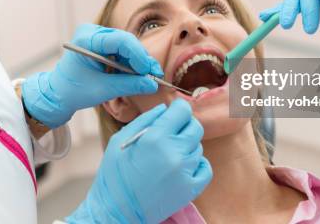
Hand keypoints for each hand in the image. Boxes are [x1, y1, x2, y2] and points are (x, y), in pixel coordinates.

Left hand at [22, 24, 163, 127]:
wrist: (58, 93)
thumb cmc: (73, 91)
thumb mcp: (103, 90)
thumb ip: (129, 85)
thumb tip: (152, 84)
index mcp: (86, 39)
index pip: (119, 40)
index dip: (137, 55)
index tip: (147, 71)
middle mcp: (92, 33)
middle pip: (126, 41)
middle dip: (141, 59)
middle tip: (154, 75)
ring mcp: (98, 37)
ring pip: (127, 46)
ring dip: (139, 62)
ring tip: (150, 76)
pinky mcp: (103, 44)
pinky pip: (123, 51)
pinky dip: (133, 63)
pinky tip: (140, 74)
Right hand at [65, 99, 212, 223]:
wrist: (116, 212)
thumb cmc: (114, 176)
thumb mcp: (120, 140)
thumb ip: (144, 120)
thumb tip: (164, 108)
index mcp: (155, 137)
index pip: (183, 111)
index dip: (178, 108)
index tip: (175, 112)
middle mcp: (174, 152)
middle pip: (195, 127)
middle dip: (185, 126)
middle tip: (172, 133)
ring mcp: (184, 172)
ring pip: (198, 147)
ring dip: (187, 147)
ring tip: (169, 156)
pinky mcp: (190, 189)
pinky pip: (206, 168)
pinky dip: (198, 164)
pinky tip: (183, 166)